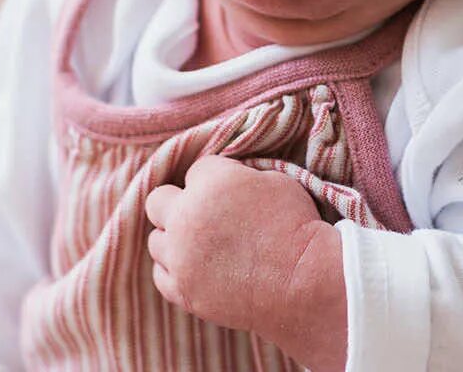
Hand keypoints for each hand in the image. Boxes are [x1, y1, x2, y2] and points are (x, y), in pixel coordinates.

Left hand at [144, 157, 346, 370]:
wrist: (305, 282)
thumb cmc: (298, 228)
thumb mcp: (275, 181)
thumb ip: (238, 176)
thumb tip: (226, 181)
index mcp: (210, 183)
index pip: (196, 170)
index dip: (216, 180)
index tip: (232, 194)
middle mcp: (185, 217)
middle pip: (158, 201)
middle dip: (178, 203)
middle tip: (203, 215)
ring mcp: (180, 258)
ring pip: (156, 241)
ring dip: (175, 239)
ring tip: (203, 246)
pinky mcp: (183, 291)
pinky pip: (161, 275)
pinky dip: (175, 270)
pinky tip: (197, 268)